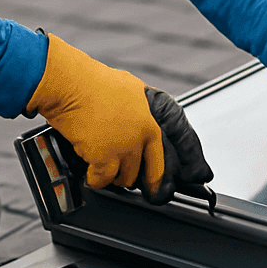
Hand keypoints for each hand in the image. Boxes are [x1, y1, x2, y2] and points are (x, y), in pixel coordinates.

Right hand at [29, 35, 212, 202]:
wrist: (68, 83)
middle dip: (145, 181)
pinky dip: (94, 178)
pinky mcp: (106, 157)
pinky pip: (102, 180)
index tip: (198, 176)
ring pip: (126, 179)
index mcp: (154, 113)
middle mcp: (146, 131)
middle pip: (153, 171)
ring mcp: (127, 145)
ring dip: (113, 174)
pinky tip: (89, 167)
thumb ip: (143, 112)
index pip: (183, 141)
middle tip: (139, 184)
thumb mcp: (130, 90)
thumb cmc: (91, 83)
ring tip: (101, 158)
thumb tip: (146, 129)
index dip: (192, 162)